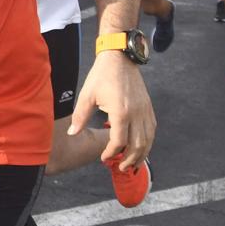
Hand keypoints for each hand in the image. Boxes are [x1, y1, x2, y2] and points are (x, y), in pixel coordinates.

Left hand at [71, 52, 155, 171]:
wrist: (120, 57)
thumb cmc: (101, 75)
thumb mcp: (87, 95)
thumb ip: (80, 116)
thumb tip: (72, 133)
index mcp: (121, 112)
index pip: (119, 142)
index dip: (111, 153)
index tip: (103, 158)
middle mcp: (136, 113)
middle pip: (138, 145)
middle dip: (129, 160)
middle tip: (120, 168)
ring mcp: (145, 110)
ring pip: (148, 139)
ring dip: (141, 154)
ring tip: (132, 163)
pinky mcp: (149, 107)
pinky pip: (152, 129)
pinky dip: (148, 141)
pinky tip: (141, 147)